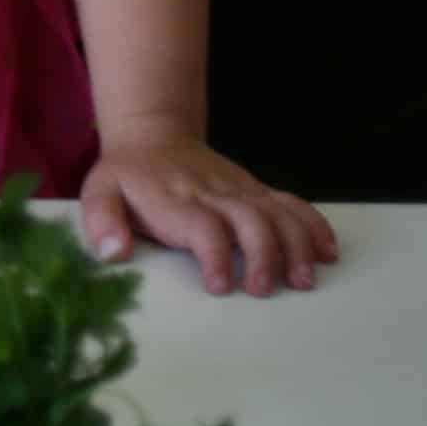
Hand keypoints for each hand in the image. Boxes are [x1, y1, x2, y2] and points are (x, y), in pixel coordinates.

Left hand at [82, 128, 336, 295]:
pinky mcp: (258, 191)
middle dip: (264, 256)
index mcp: (173, 200)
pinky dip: (314, 226)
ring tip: (303, 280)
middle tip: (263, 289)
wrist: (154, 136)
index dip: (215, 255)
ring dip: (297, 246)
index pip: (201, 226)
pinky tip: (327, 252)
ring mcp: (240, 191)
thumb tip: (114, 252)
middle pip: (250, 220)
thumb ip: (102, 221)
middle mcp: (212, 194)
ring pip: (279, 213)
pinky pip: (293, 203)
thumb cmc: (128, 176)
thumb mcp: (99, 191)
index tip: (220, 284)